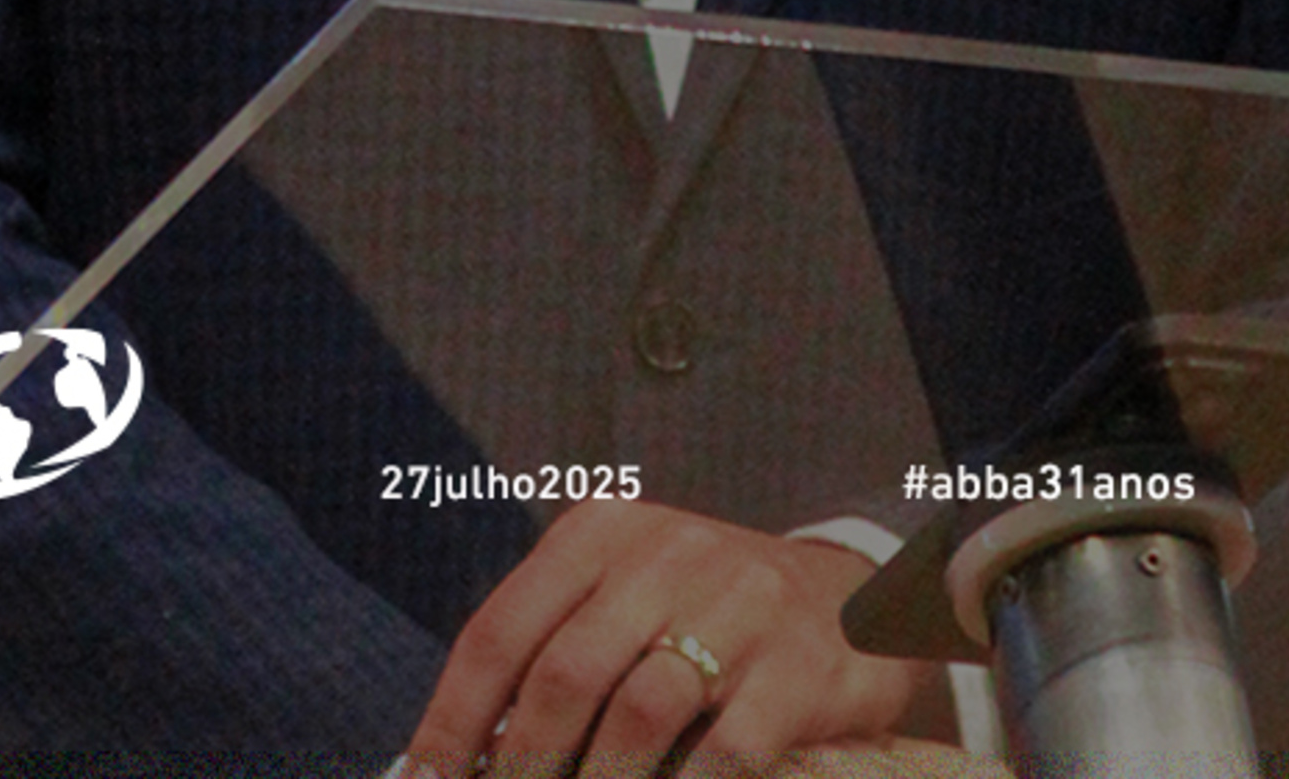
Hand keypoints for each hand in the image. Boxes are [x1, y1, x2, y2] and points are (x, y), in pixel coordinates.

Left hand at [401, 499, 931, 777]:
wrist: (840, 601)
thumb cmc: (696, 618)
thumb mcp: (619, 602)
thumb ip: (545, 661)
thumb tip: (454, 765)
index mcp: (605, 533)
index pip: (500, 630)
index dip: (448, 725)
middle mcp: (671, 552)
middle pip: (564, 672)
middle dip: (519, 768)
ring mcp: (742, 605)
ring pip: (640, 711)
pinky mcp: (799, 667)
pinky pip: (727, 752)